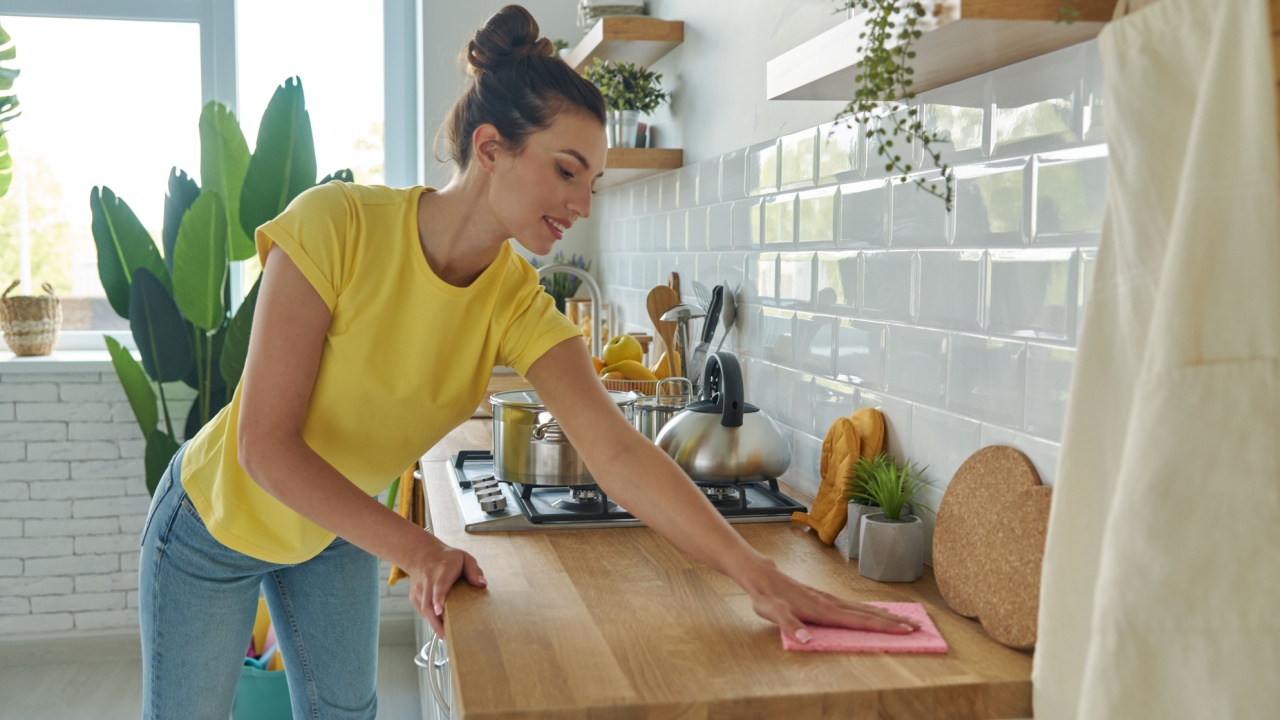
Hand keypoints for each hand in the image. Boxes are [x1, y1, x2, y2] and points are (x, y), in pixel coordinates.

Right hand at [409, 540, 485, 637]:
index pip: (439, 586)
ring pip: (424, 610)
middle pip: (429, 603)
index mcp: (442, 570)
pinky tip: (440, 627)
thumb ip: (474, 570)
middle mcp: (428, 579)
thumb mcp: (464, 558)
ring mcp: (419, 589)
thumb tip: (482, 584)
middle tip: (447, 635)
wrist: (422, 554)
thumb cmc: (447, 558)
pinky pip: (422, 611)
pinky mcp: (414, 596)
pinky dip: (430, 620)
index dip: (438, 598)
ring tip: (445, 636)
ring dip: (434, 624)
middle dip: (436, 621)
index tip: (440, 611)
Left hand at [739, 559, 920, 643]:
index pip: (860, 621)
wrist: (762, 577)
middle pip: (869, 613)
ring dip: (886, 615)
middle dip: (894, 621)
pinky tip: (876, 613)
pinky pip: (854, 606)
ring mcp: (830, 598)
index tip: (905, 631)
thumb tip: (805, 640)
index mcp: (824, 610)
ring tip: (906, 620)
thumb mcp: (773, 613)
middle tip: (918, 627)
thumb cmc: (767, 597)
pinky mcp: (826, 597)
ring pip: (864, 608)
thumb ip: (789, 626)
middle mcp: (831, 603)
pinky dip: (871, 610)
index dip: (883, 627)